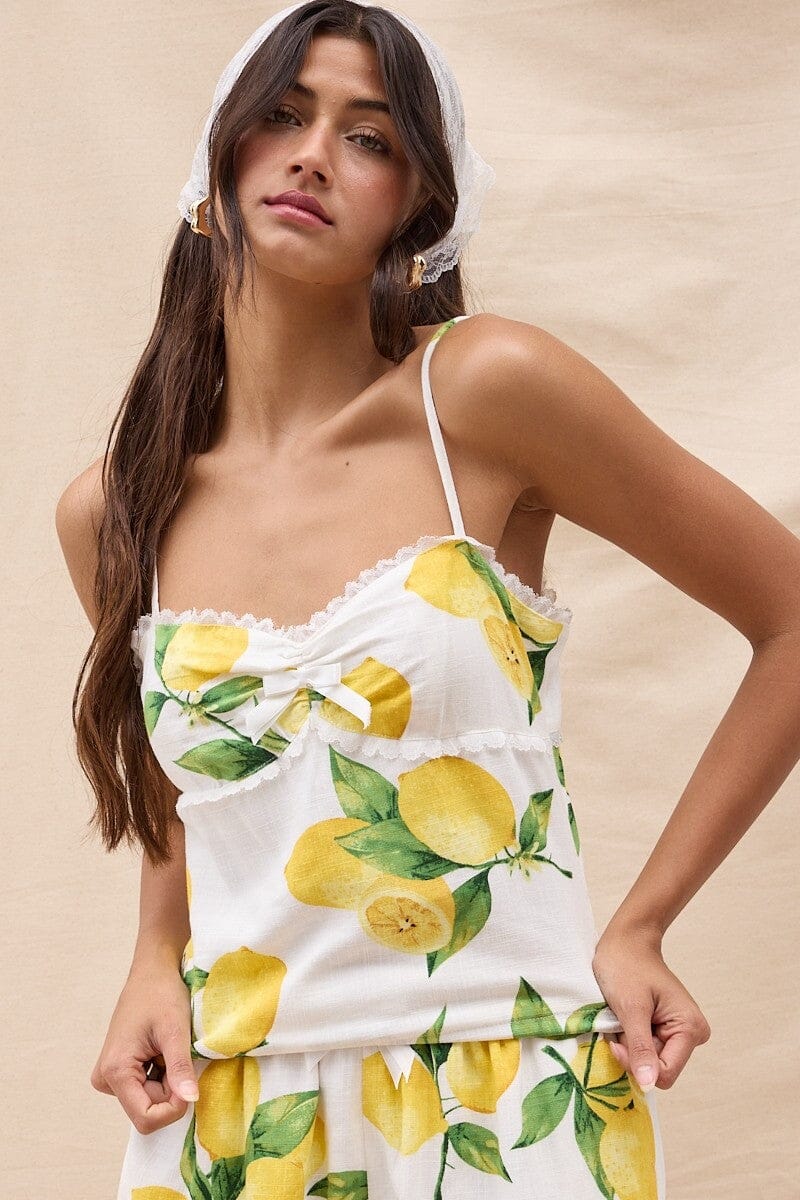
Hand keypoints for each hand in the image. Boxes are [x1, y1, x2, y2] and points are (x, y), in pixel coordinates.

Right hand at [90, 960, 198, 1132]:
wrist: (152, 971)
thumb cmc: (162, 994)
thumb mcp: (175, 1031)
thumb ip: (180, 1068)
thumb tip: (190, 1101)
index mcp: (115, 1071)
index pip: (145, 1118)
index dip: (173, 1108)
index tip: (189, 1083)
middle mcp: (106, 1079)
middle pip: (148, 1109)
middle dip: (171, 1090)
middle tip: (179, 1056)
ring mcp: (111, 1075)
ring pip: (149, 1100)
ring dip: (168, 1080)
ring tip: (169, 1049)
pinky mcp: (119, 1070)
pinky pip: (146, 1088)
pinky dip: (162, 1074)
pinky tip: (162, 1050)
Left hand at [591, 924, 710, 1091]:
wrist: (625, 941)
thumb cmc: (626, 966)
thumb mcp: (631, 1008)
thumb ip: (640, 1048)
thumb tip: (649, 1085)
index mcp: (690, 1029)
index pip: (664, 1074)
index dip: (636, 1064)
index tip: (615, 1042)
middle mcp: (691, 1034)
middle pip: (657, 1069)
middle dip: (632, 1052)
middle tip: (618, 1024)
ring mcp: (678, 1032)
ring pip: (648, 1060)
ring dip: (628, 1044)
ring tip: (621, 1018)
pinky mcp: (664, 1029)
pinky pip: (645, 1049)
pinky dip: (629, 1038)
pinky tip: (623, 1020)